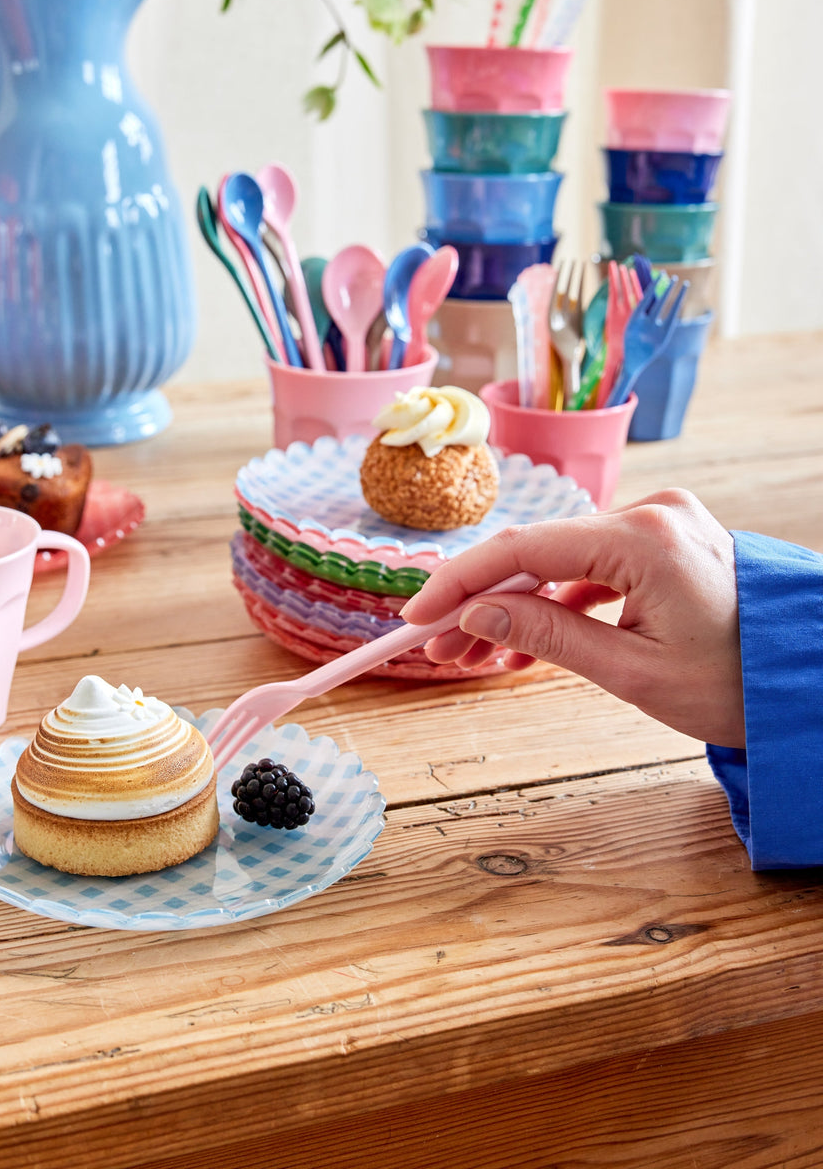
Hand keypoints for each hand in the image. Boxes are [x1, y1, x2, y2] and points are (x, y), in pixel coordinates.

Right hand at [401, 489, 744, 746]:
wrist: (811, 684)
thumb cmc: (739, 686)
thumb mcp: (634, 673)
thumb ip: (547, 634)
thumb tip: (474, 612)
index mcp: (645, 538)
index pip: (523, 549)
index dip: (458, 582)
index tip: (415, 616)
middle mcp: (652, 513)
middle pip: (538, 551)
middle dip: (482, 600)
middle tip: (438, 647)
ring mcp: (662, 521)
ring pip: (562, 558)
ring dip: (518, 603)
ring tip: (475, 653)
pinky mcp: (668, 538)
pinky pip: (595, 564)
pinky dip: (560, 600)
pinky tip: (526, 639)